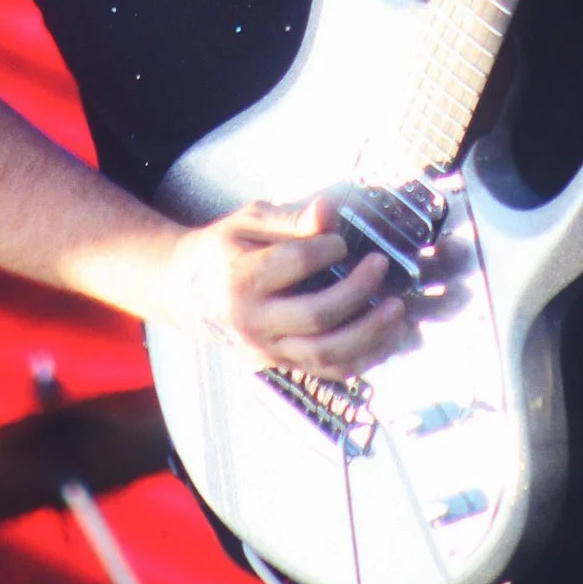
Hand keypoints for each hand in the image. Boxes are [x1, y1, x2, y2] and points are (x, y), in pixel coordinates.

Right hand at [168, 196, 405, 379]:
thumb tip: (327, 211)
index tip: (339, 240)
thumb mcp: (248, 222)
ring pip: (326, 354)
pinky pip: (328, 371)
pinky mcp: (279, 365)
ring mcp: (266, 350)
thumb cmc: (221, 250)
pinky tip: (387, 338)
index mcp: (239, 278)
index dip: (326, 248)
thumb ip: (290, 219)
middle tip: (380, 265)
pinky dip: (364, 359)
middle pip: (316, 316)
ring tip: (396, 309)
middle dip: (358, 291)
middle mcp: (252, 322)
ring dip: (370, 333)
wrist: (186, 292)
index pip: (294, 264)